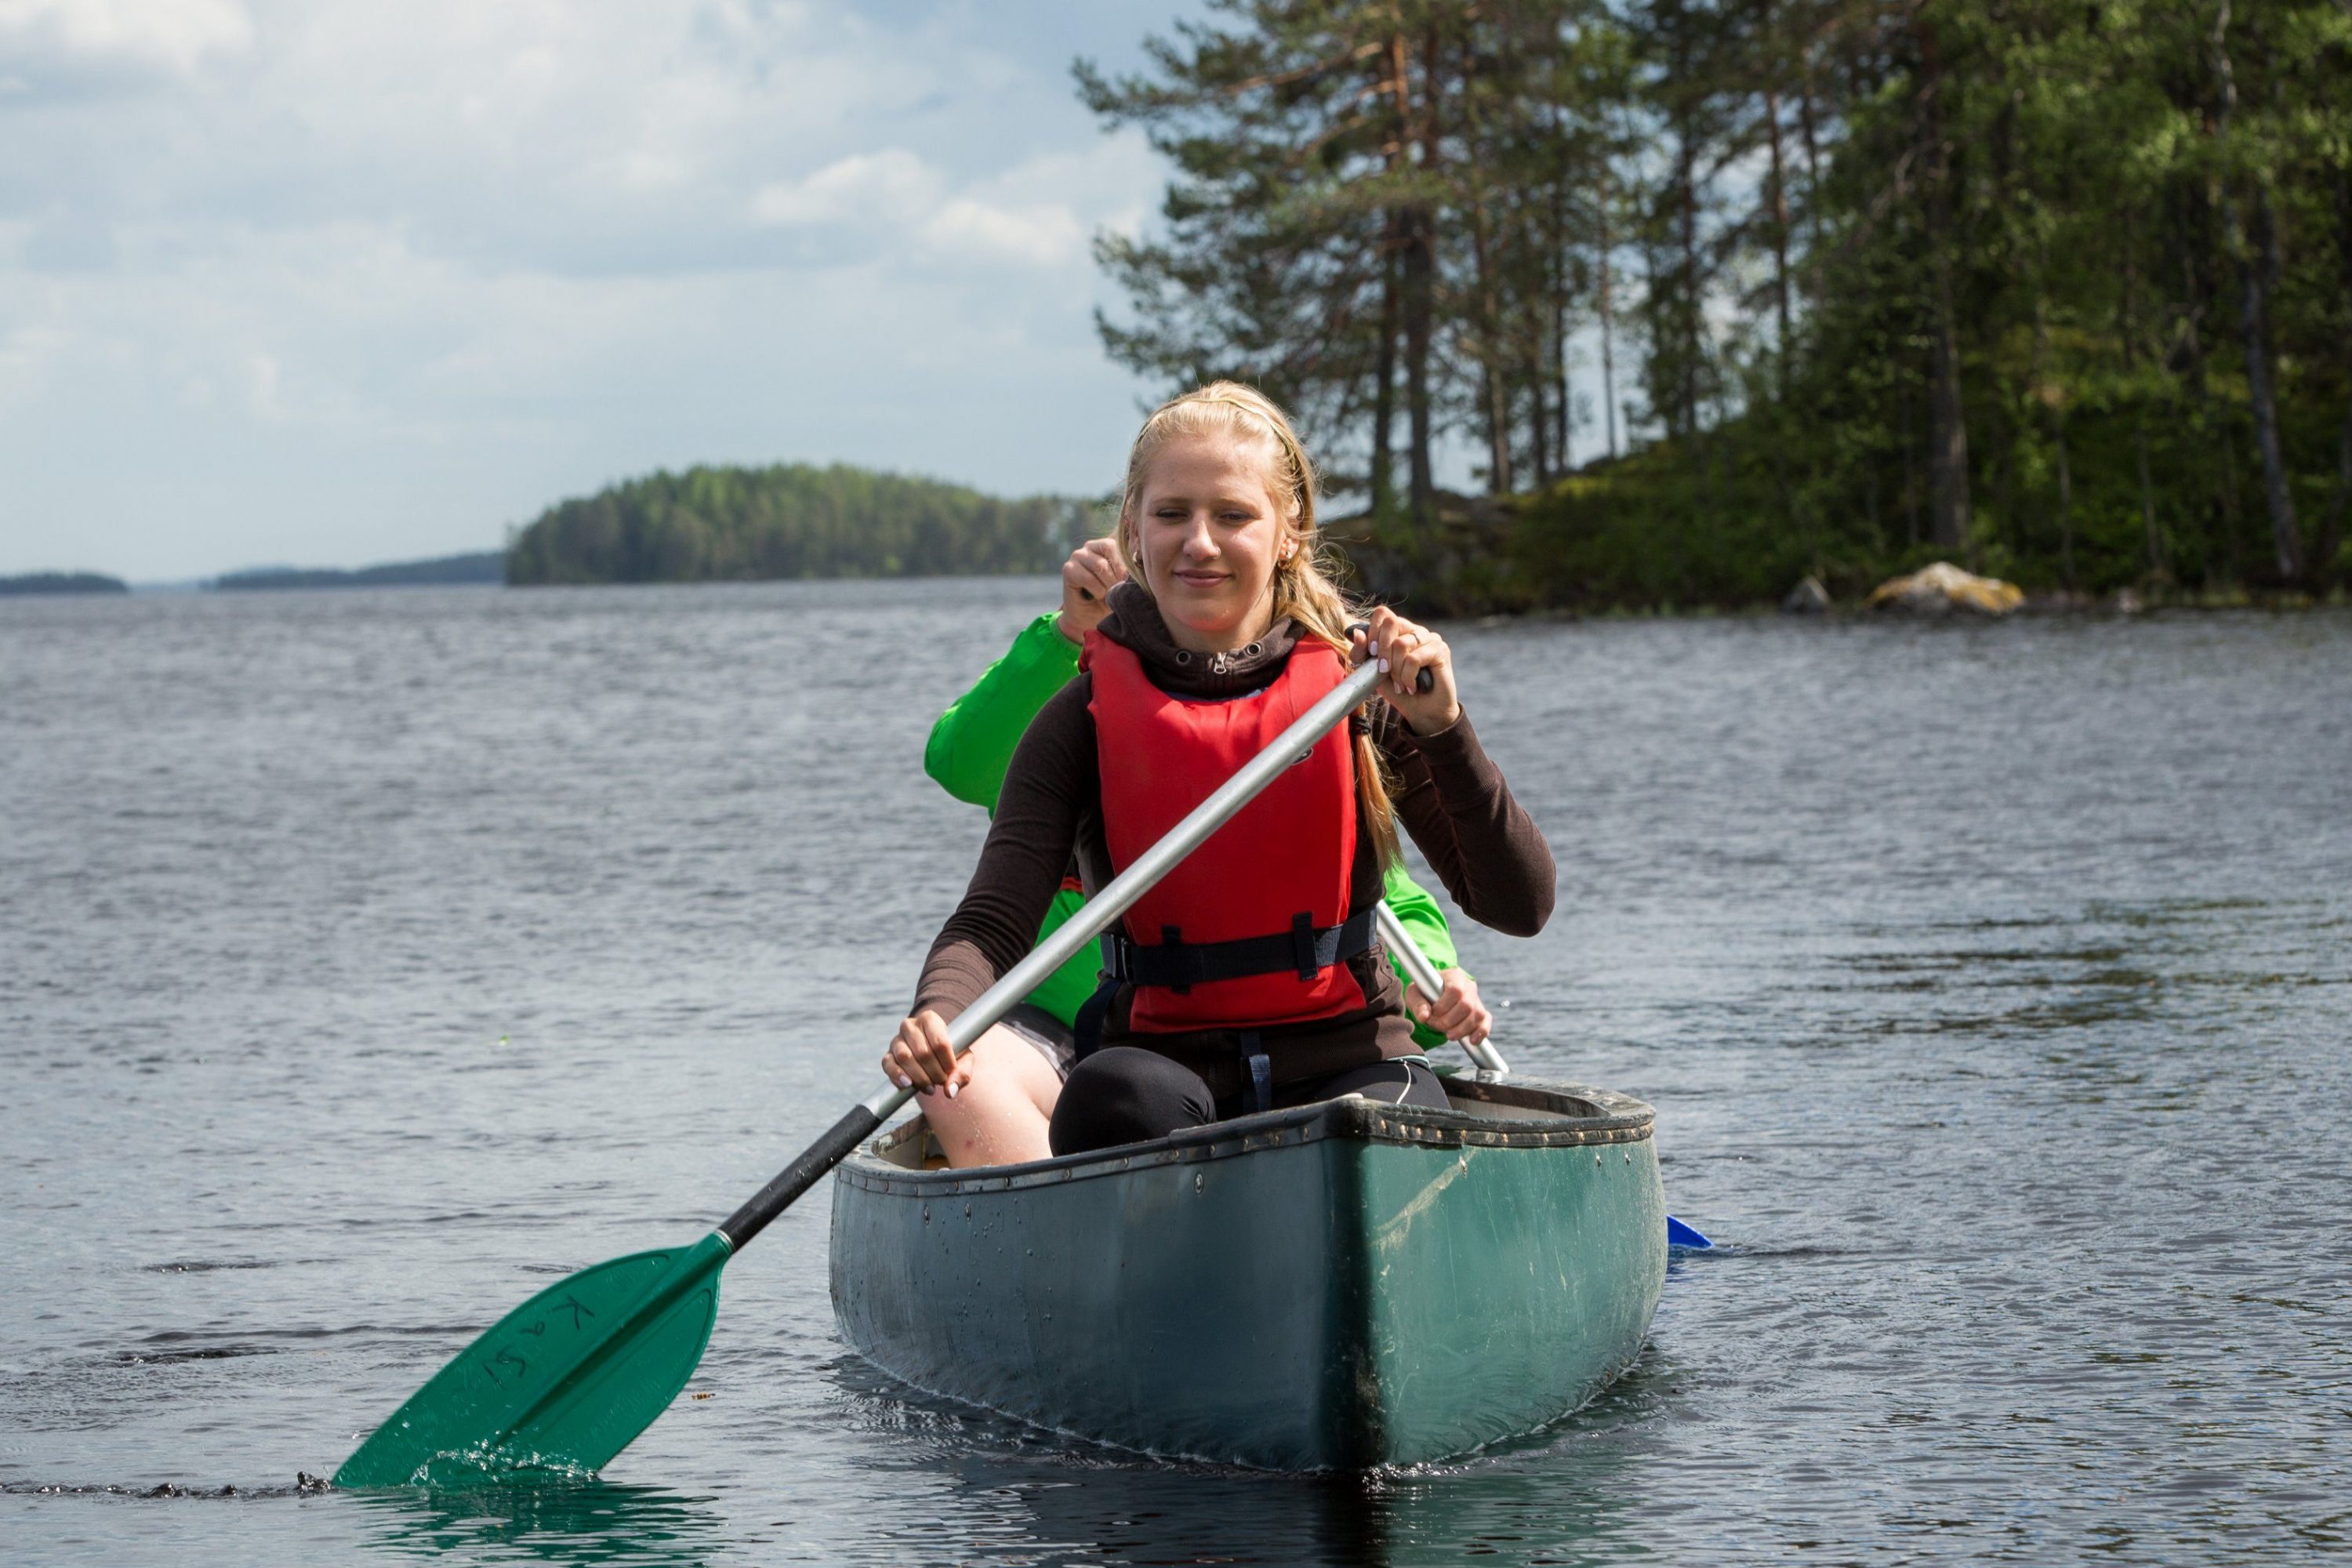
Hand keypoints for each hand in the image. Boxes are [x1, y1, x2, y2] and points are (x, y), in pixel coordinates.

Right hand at [882, 1010, 966, 1096]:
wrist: (932, 1053)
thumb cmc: (950, 1052)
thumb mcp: (963, 1058)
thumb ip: (962, 1073)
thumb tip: (950, 1091)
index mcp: (929, 1019)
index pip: (939, 1041)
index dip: (947, 1061)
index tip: (952, 1071)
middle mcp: (910, 1026)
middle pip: (923, 1052)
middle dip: (935, 1073)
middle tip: (942, 1081)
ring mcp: (896, 1040)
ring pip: (905, 1058)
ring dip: (919, 1077)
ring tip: (930, 1088)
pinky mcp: (888, 1055)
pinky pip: (889, 1065)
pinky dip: (898, 1077)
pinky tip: (909, 1085)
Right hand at [1056, 538, 1127, 642]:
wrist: (1089, 617)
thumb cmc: (1109, 598)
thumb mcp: (1123, 582)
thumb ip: (1128, 568)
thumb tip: (1139, 557)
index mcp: (1105, 546)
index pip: (1117, 543)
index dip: (1124, 564)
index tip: (1125, 581)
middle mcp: (1090, 546)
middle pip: (1109, 550)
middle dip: (1117, 575)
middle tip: (1116, 590)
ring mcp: (1077, 556)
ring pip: (1100, 565)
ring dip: (1107, 585)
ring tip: (1107, 595)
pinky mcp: (1068, 569)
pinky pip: (1088, 578)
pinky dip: (1097, 591)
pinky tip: (1096, 596)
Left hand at [1350, 607, 1459, 735]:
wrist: (1421, 712)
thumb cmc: (1397, 690)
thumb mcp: (1373, 672)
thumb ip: (1363, 652)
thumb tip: (1357, 632)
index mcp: (1397, 631)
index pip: (1382, 613)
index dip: (1372, 632)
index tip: (1371, 655)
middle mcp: (1413, 630)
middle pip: (1391, 622)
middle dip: (1382, 651)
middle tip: (1384, 672)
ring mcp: (1428, 637)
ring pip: (1401, 644)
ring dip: (1396, 670)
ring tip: (1401, 684)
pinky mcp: (1440, 649)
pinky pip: (1414, 658)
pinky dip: (1408, 677)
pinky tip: (1413, 686)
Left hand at [1404, 969, 1490, 1044]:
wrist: (1434, 994)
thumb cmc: (1424, 992)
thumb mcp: (1415, 994)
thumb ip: (1418, 1004)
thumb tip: (1424, 1017)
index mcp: (1454, 976)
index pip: (1455, 990)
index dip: (1443, 1006)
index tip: (1432, 1013)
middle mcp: (1469, 986)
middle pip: (1467, 1005)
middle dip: (1449, 1021)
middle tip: (1436, 1025)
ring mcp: (1477, 1000)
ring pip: (1477, 1015)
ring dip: (1461, 1030)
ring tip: (1448, 1034)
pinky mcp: (1481, 1013)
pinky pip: (1486, 1023)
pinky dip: (1480, 1033)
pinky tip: (1471, 1041)